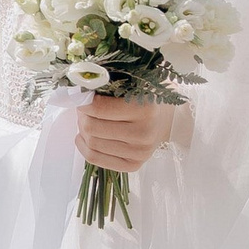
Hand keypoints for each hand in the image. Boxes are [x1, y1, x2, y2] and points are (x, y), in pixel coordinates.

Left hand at [76, 95, 191, 172]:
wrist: (170, 119)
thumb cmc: (148, 97)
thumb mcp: (135, 83)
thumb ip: (109, 85)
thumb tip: (78, 90)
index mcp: (145, 108)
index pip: (98, 108)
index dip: (83, 101)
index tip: (81, 95)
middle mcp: (143, 133)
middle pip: (91, 127)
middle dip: (82, 116)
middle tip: (83, 108)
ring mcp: (139, 152)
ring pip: (92, 143)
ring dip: (82, 130)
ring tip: (88, 120)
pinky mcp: (133, 165)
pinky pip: (95, 158)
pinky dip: (83, 146)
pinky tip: (85, 136)